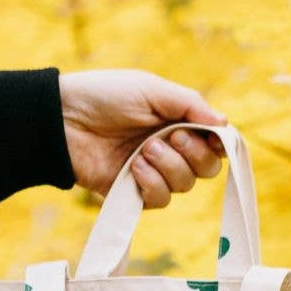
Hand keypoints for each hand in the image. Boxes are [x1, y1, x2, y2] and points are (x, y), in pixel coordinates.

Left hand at [59, 69, 227, 207]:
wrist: (65, 120)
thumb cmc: (106, 97)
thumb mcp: (153, 90)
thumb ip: (191, 105)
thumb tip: (226, 124)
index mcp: (178, 122)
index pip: (214, 143)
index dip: (219, 144)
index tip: (213, 137)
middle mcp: (170, 150)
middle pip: (207, 169)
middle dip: (194, 153)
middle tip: (171, 136)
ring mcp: (152, 173)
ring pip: (185, 186)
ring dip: (169, 166)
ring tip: (143, 150)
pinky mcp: (133, 193)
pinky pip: (160, 200)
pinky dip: (151, 183)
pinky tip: (133, 167)